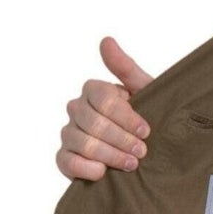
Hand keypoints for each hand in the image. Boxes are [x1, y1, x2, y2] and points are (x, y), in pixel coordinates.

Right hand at [56, 37, 154, 180]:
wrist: (147, 157)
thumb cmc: (146, 121)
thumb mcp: (145, 93)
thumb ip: (126, 69)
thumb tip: (106, 40)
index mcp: (94, 91)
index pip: (102, 98)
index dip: (125, 116)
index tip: (146, 131)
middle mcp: (77, 109)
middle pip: (93, 122)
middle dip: (121, 138)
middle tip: (142, 151)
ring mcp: (69, 134)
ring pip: (83, 143)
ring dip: (110, 155)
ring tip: (131, 164)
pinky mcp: (65, 159)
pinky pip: (67, 162)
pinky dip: (86, 169)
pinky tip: (104, 173)